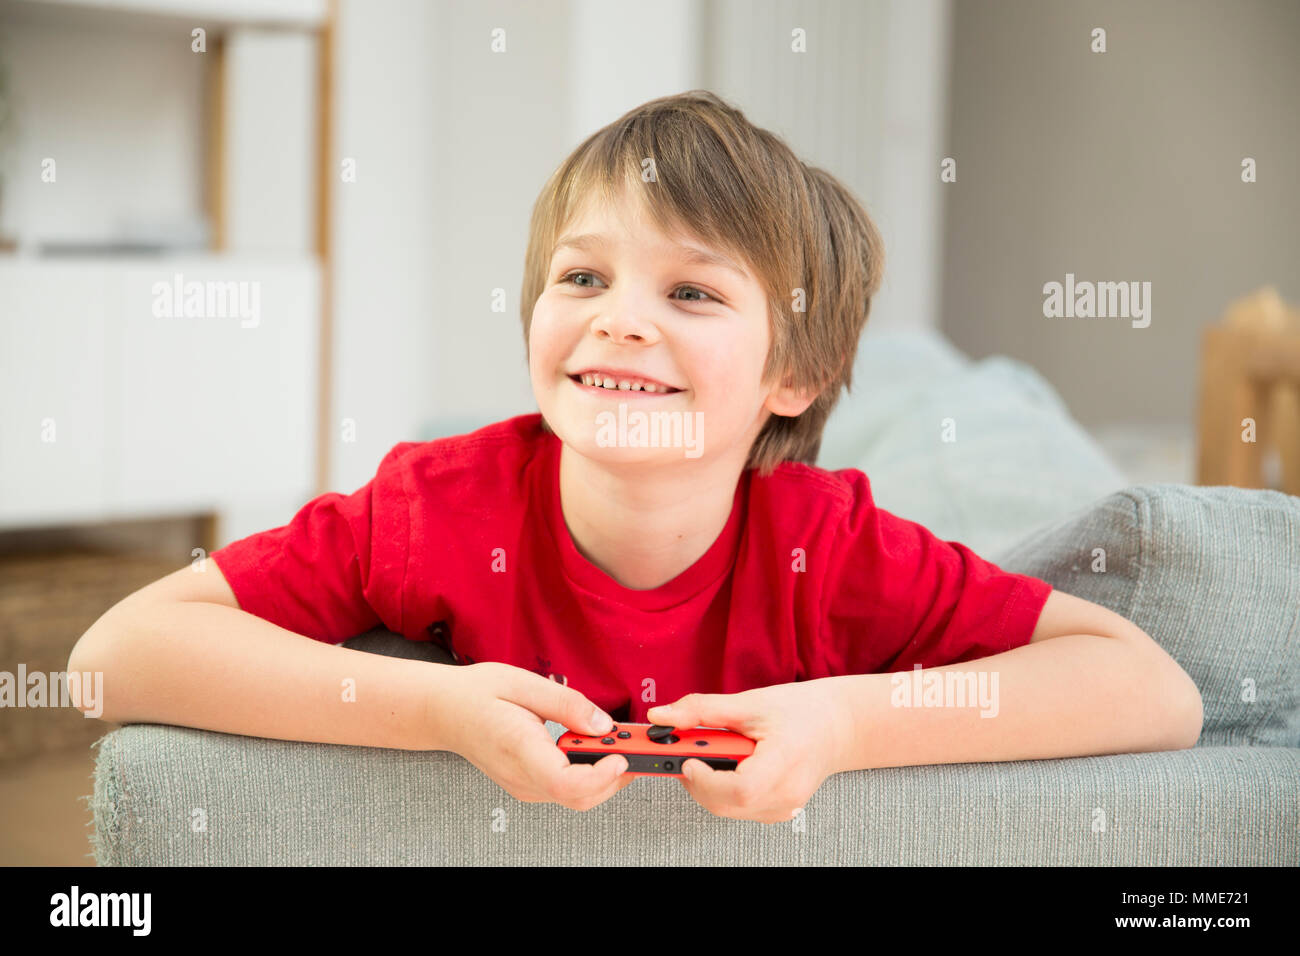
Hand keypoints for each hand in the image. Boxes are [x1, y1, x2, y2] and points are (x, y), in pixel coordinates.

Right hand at [435, 661, 634, 810]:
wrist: (444, 711)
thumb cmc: (477, 693)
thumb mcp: (523, 682)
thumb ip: (566, 705)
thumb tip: (603, 724)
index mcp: (519, 749)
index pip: (566, 784)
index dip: (601, 775)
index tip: (622, 753)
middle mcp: (523, 778)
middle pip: (580, 798)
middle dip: (616, 775)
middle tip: (635, 743)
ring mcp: (525, 786)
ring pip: (578, 798)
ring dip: (606, 775)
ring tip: (617, 741)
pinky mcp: (528, 785)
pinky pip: (567, 790)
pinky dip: (590, 774)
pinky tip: (594, 747)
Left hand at [646, 680, 849, 823]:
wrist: (836, 726)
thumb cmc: (800, 711)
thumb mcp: (749, 702)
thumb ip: (701, 710)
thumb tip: (660, 717)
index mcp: (785, 761)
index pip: (740, 789)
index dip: (706, 779)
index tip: (687, 759)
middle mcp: (787, 794)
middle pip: (726, 803)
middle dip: (697, 779)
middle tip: (687, 751)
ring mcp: (784, 809)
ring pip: (727, 809)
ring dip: (708, 784)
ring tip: (713, 753)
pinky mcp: (777, 813)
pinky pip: (738, 810)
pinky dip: (723, 790)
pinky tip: (729, 765)